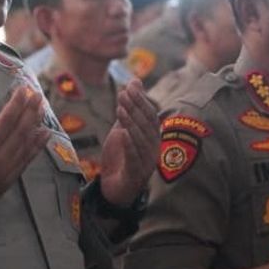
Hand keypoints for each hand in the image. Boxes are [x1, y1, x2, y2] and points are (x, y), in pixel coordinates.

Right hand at [0, 89, 48, 234]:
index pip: (6, 120)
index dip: (17, 104)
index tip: (22, 90)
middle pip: (21, 130)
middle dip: (30, 111)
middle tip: (37, 95)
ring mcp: (5, 173)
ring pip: (27, 145)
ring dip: (36, 125)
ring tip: (42, 109)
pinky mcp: (8, 182)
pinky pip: (26, 160)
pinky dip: (37, 146)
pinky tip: (44, 134)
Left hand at [99, 80, 159, 205]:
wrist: (114, 188)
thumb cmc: (121, 156)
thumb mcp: (122, 127)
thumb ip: (129, 107)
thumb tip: (135, 80)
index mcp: (152, 137)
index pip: (150, 115)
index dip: (140, 101)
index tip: (128, 88)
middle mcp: (153, 148)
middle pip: (147, 126)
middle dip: (135, 108)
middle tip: (122, 94)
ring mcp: (147, 162)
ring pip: (141, 140)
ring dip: (131, 123)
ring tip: (119, 109)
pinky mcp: (136, 174)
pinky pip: (135, 158)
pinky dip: (129, 146)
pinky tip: (122, 134)